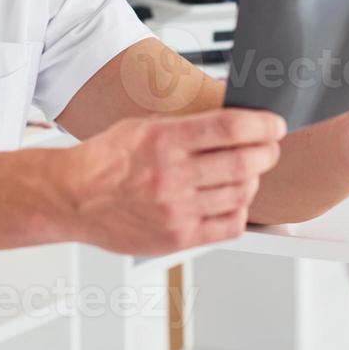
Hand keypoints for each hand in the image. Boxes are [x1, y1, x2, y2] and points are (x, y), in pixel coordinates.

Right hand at [63, 108, 285, 254]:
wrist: (74, 197)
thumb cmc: (109, 159)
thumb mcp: (145, 124)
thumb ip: (189, 123)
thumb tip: (234, 112)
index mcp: (164, 140)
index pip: (231, 128)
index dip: (264, 125)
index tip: (274, 125)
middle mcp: (171, 176)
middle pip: (245, 162)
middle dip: (268, 152)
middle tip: (269, 147)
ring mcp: (175, 210)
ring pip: (241, 193)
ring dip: (254, 180)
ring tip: (248, 172)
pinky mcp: (177, 237)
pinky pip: (230, 225)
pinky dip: (240, 210)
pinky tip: (232, 199)